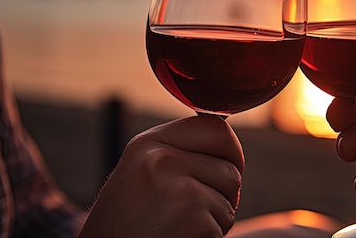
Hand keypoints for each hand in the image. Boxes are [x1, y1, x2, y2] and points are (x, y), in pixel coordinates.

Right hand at [77, 114, 243, 237]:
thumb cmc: (123, 225)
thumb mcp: (140, 174)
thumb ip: (179, 154)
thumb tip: (231, 151)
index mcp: (148, 143)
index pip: (216, 129)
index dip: (232, 151)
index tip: (229, 167)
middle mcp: (162, 160)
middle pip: (230, 169)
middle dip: (224, 193)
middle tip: (193, 211)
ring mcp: (179, 190)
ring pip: (229, 201)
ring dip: (215, 219)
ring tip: (178, 226)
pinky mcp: (193, 220)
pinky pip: (222, 227)